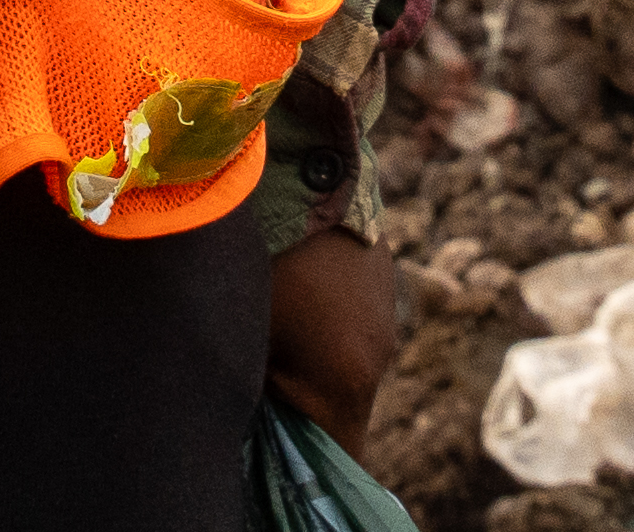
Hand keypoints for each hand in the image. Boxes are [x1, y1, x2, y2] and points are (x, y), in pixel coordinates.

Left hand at [266, 225, 400, 446]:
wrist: (301, 171)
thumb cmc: (264, 265)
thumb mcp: (248, 339)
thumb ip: (257, 394)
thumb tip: (252, 423)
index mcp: (347, 382)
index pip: (339, 455)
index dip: (307, 462)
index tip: (278, 454)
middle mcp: (378, 355)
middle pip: (343, 411)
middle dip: (305, 410)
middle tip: (261, 392)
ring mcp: (385, 314)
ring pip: (350, 365)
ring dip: (317, 363)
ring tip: (274, 334)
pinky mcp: (383, 278)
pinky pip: (355, 324)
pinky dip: (328, 326)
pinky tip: (294, 297)